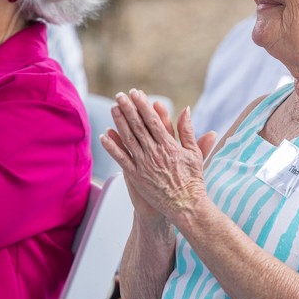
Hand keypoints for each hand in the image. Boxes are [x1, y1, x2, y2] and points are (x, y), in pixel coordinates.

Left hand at [101, 90, 207, 224]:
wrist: (185, 206)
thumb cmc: (193, 180)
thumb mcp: (194, 153)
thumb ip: (188, 131)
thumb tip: (185, 109)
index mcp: (169, 145)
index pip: (152, 120)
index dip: (143, 105)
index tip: (136, 93)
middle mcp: (154, 153)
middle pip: (137, 126)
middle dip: (128, 109)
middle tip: (120, 95)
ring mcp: (143, 164)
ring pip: (128, 139)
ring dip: (119, 122)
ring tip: (113, 108)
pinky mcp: (136, 176)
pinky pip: (122, 159)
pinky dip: (112, 147)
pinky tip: (104, 136)